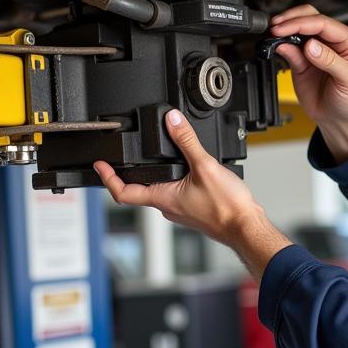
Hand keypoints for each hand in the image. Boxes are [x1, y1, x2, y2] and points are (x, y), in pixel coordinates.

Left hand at [93, 109, 262, 251]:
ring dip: (157, 177)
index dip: (108, 178)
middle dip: (132, 174)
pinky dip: (175, 181)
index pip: (123, 192)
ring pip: (160, 192)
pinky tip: (189, 173)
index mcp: (163, 199)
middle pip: (140, 190)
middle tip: (123, 160)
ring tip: (159, 161)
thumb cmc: (226, 207)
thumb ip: (187, 141)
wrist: (246, 226)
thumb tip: (172, 121)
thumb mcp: (205, 166)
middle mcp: (168, 208)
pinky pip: (177, 194)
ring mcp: (181, 211)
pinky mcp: (194, 210)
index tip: (100, 165)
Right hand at [270, 4, 347, 160]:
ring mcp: (316, 47)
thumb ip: (331, 61)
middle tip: (276, 28)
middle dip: (291, 20)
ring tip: (273, 34)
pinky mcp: (302, 57)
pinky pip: (289, 45)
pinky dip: (280, 43)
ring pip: (298, 26)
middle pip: (310, 17)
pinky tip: (275, 45)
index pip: (324, 23)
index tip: (286, 29)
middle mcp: (333, 39)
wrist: (338, 119)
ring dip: (284, 28)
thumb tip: (311, 46)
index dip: (303, 24)